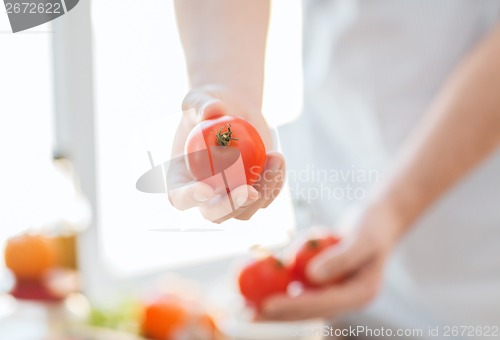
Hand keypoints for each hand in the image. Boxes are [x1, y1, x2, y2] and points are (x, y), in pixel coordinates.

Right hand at [167, 87, 285, 222]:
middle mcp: (204, 196)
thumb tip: (212, 111)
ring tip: (274, 158)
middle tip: (249, 190)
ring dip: (262, 192)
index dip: (190, 199)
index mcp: (181, 180)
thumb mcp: (200, 99)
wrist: (234, 111)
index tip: (206, 189)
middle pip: (214, 214)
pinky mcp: (254, 192)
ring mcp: (230, 197)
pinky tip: (278, 159)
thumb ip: (201, 104)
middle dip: (231, 207)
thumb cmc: (210, 105)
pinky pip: (266, 197)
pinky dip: (274, 182)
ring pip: (245, 211)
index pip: (179, 198)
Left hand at [257, 204, 401, 320]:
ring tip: (243, 307)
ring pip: (299, 303)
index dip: (293, 306)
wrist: (377, 218)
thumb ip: (340, 258)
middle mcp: (347, 298)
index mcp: (361, 294)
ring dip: (272, 306)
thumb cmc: (372, 224)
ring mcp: (335, 291)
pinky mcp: (325, 283)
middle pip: (307, 311)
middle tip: (247, 314)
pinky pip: (298, 288)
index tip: (266, 305)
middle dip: (276, 314)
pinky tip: (253, 288)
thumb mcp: (361, 237)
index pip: (323, 304)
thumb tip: (311, 278)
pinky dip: (278, 287)